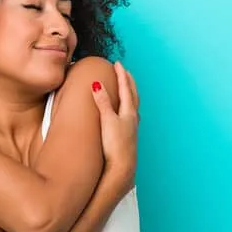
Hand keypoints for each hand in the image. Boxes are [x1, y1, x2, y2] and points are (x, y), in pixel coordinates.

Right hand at [90, 61, 139, 193]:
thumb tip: (98, 85)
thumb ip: (103, 103)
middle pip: (133, 94)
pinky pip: (130, 115)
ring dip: (130, 94)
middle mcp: (133, 117)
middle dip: (128, 82)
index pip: (125, 88)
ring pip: (133, 105)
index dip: (121, 75)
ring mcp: (132, 127)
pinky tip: (125, 113)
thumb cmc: (115, 145)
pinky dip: (128, 107)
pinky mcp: (128, 136)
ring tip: (126, 89)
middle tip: (124, 71)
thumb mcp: (107, 120)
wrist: (122, 167)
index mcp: (129, 111)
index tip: (117, 63)